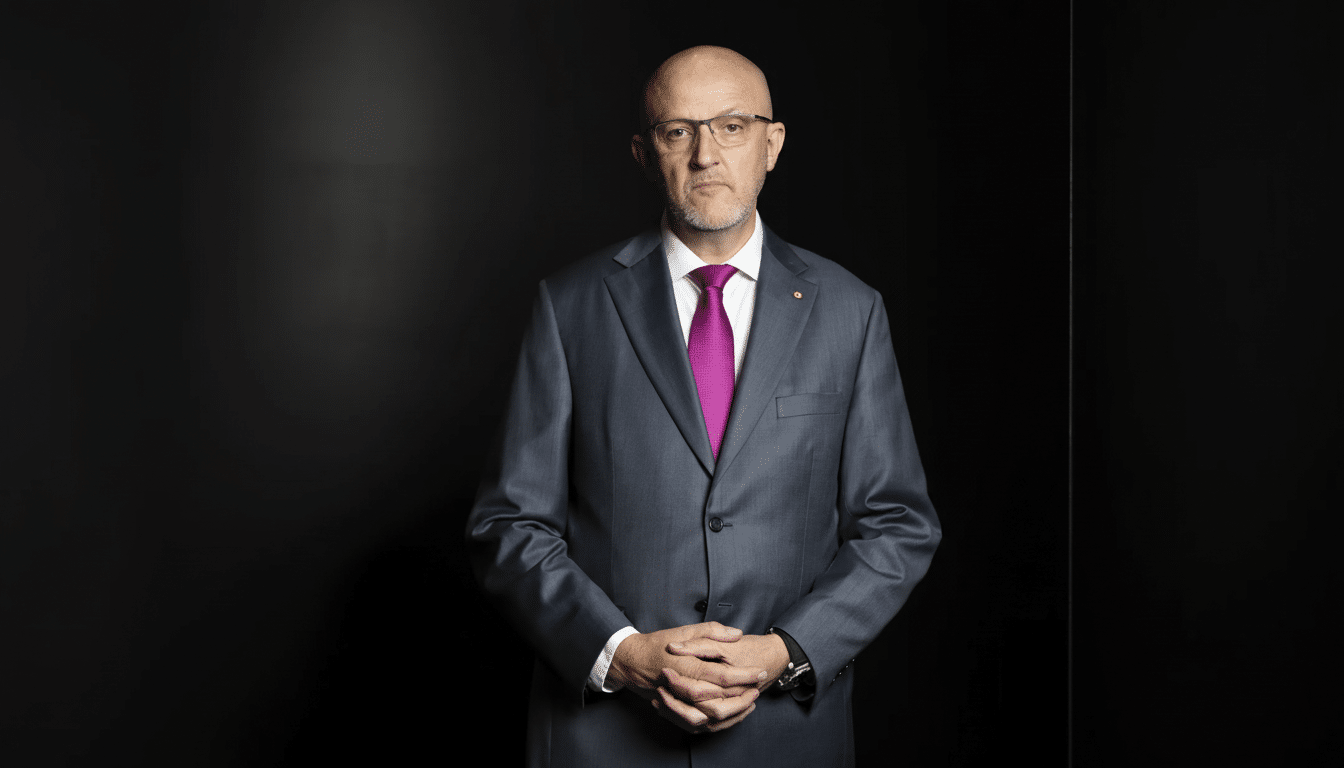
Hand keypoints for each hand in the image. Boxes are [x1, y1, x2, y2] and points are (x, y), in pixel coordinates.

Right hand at [608, 622, 767, 732]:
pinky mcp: (676, 713)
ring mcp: (677, 703)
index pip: (722, 675)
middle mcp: (682, 688)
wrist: (631, 662)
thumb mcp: (685, 630)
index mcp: (687, 666)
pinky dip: (720, 722)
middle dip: (743, 696)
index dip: (744, 675)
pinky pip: (701, 725)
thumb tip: (736, 634)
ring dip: (734, 712)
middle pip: (720, 702)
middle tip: (758, 687)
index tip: (759, 671)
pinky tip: (733, 713)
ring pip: (712, 717)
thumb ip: (712, 631)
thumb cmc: (657, 644)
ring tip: (749, 701)